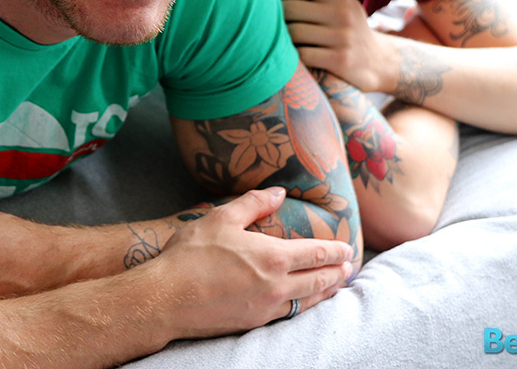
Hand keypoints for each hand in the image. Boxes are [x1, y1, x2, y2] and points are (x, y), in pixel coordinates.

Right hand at [156, 187, 353, 337]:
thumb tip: (277, 192)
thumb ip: (253, 203)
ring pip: (307, 300)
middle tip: (349, 268)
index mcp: (273, 257)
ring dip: (326, 291)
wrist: (166, 299)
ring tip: (336, 286)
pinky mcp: (253, 323)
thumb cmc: (191, 255)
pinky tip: (303, 302)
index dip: (336, 251)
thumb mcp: (221, 218)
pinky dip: (304, 305)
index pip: (317, 253)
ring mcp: (267, 307)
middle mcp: (277, 285)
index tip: (348, 249)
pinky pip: (289, 313)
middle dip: (338, 272)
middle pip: (319, 279)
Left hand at [272, 0, 399, 92]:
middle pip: (290, 8)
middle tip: (260, 18)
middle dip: (272, 14)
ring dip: (279, 37)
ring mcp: (342, 38)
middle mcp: (342, 13)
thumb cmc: (352, 23)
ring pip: (293, 33)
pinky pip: (303, 55)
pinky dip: (292, 56)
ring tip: (271, 37)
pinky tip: (288, 57)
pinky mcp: (340, 61)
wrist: (379, 62)